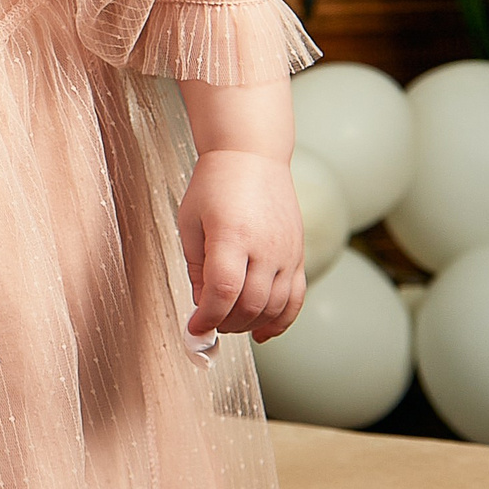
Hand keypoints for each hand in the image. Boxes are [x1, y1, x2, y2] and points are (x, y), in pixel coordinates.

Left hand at [178, 148, 305, 344]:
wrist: (252, 155)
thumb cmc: (215, 185)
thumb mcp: (191, 222)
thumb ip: (197, 267)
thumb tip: (203, 304)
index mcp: (232, 235)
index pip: (223, 291)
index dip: (207, 317)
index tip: (194, 327)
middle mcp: (265, 246)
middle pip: (250, 305)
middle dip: (226, 324)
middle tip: (208, 324)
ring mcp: (287, 252)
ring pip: (275, 307)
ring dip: (250, 325)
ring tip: (229, 323)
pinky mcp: (298, 254)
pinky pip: (296, 297)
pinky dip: (281, 320)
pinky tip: (263, 333)